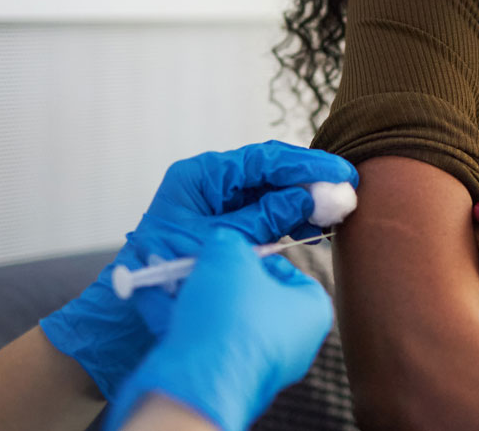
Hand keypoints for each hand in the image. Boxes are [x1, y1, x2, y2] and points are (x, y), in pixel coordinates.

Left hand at [40, 142, 355, 399]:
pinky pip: (266, 213)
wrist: (131, 318)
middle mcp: (210, 184)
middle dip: (310, 181)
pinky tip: (312, 229)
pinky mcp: (229, 226)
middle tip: (347, 191)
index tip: (340, 172)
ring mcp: (219, 205)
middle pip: (271, 172)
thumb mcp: (221, 242)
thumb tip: (313, 197)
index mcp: (200, 176)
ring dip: (304, 201)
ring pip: (272, 192)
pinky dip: (290, 219)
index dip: (306, 164)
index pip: (263, 159)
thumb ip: (266, 218)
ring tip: (334, 214)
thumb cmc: (163, 277)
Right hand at [106, 228, 333, 430]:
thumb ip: (230, 241)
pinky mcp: (221, 379)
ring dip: (192, 294)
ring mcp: (257, 365)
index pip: (289, 272)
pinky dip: (177, 318)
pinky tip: (151, 297)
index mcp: (311, 312)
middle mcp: (290, 343)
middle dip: (216, 276)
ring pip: (221, 319)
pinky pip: (200, 341)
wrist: (196, 385)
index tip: (230, 251)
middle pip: (250, 296)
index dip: (255, 256)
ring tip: (166, 273)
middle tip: (195, 261)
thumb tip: (223, 242)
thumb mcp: (230, 256)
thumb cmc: (229, 320)